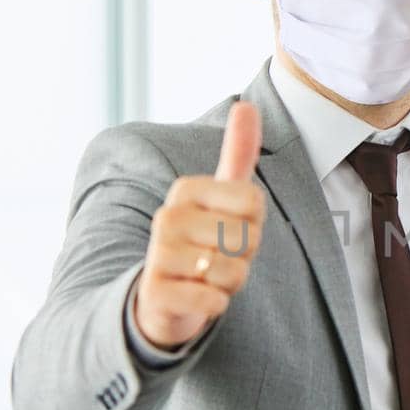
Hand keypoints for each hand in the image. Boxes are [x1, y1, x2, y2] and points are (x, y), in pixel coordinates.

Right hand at [133, 102, 266, 348]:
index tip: (231, 228)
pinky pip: (214, 301)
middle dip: (243, 257)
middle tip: (218, 258)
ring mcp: (158, 254)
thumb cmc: (202, 241)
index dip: (254, 224)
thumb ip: (237, 153)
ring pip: (233, 272)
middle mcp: (168, 217)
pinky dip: (215, 305)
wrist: (162, 296)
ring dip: (229, 283)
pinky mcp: (155, 292)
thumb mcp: (222, 196)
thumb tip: (247, 104)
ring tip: (206, 277)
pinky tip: (197, 297)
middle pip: (246, 238)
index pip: (254, 201)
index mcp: (186, 189)